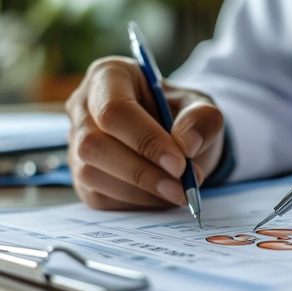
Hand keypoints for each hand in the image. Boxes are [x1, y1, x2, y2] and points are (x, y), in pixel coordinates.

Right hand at [65, 56, 223, 210]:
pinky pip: (99, 196)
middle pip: (94, 144)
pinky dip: (135, 202)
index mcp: (109, 75)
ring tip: (179, 192)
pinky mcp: (83, 176)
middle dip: (141, 171)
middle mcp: (82, 106)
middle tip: (182, 186)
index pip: (114, 110)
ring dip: (140, 190)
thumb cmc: (184, 116)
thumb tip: (187, 144)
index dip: (146, 140)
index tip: (179, 162)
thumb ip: (202, 119)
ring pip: (91, 173)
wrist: (179, 139)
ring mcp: (77, 142)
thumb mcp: (203, 109)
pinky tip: (161, 196)